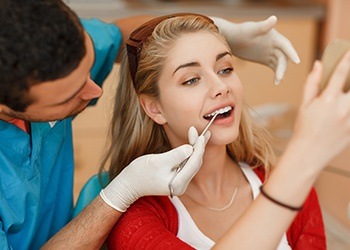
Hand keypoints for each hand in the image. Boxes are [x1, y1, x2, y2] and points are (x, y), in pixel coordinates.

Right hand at [100, 127, 209, 211]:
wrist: (128, 184)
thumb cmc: (140, 173)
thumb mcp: (157, 162)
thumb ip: (175, 156)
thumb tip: (190, 148)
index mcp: (178, 184)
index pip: (194, 163)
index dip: (198, 147)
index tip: (200, 134)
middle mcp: (182, 186)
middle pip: (195, 163)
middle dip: (199, 147)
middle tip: (204, 131)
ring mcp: (179, 183)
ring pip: (192, 163)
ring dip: (196, 149)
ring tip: (201, 135)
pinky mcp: (176, 178)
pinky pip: (187, 164)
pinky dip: (190, 153)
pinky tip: (193, 144)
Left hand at [212, 15, 299, 84]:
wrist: (233, 40)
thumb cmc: (241, 32)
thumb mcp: (251, 29)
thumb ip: (262, 26)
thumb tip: (274, 18)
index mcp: (274, 37)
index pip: (286, 45)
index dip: (292, 53)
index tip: (297, 62)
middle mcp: (275, 45)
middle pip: (283, 57)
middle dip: (283, 68)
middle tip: (279, 78)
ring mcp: (271, 53)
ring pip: (280, 64)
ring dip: (281, 73)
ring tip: (277, 82)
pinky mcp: (266, 60)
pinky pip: (275, 68)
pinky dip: (277, 74)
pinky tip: (276, 82)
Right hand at [291, 51, 349, 169]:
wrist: (309, 153)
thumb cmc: (304, 129)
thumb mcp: (304, 105)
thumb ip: (312, 83)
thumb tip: (318, 65)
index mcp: (328, 101)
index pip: (340, 74)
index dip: (346, 60)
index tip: (349, 51)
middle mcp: (344, 109)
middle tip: (348, 79)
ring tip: (344, 97)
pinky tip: (346, 107)